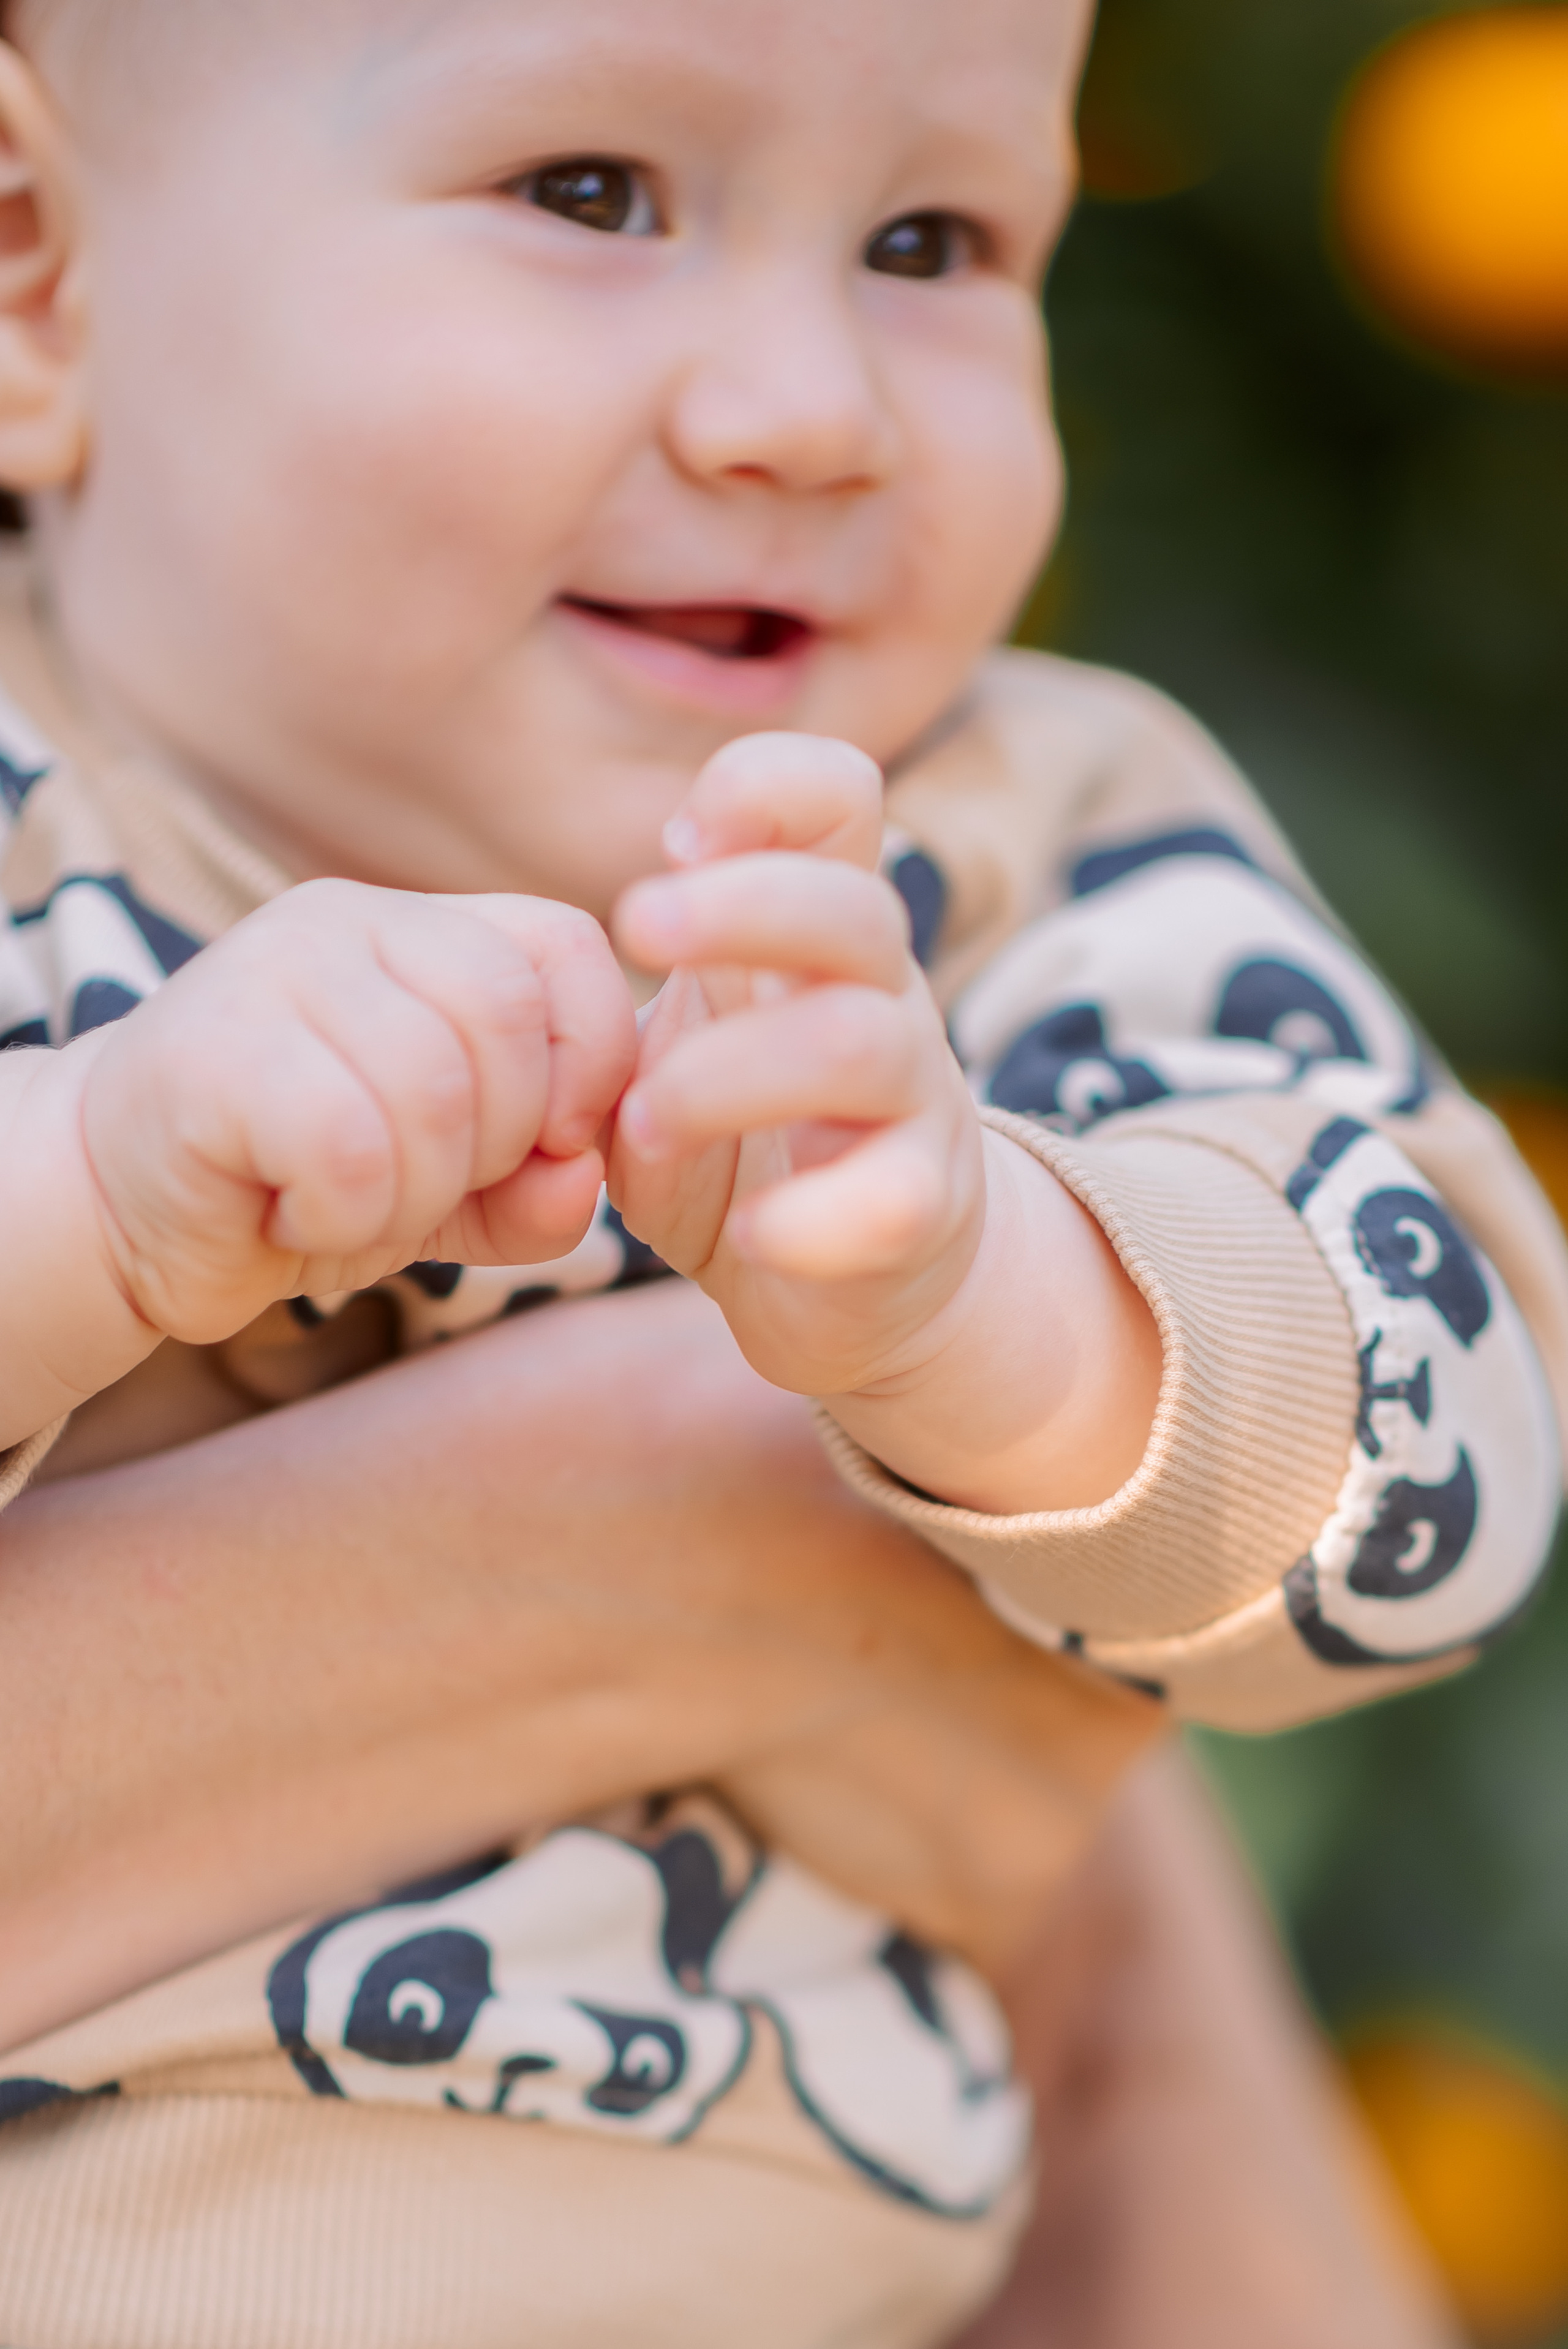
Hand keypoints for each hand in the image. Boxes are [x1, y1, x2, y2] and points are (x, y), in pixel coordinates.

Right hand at [75, 879, 635, 1346]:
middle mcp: (346, 921)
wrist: (120, 1213)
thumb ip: (535, 1188)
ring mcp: (272, 971)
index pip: (565, 945)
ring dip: (412, 1194)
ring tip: (347, 1204)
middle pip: (506, 1017)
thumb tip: (582, 1175)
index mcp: (418, 928)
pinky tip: (292, 1213)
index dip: (591, 1057)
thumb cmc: (298, 1186)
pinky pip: (350, 1148)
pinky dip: (344, 1216)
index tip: (549, 1142)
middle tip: (419, 1186)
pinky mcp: (216, 1050)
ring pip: (433, 1091)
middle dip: (499, 1143)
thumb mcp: (448, 1191)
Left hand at [610, 733, 1160, 1513]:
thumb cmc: (730, 1140)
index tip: (673, 845)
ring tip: (644, 1123)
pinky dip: (811, 1219)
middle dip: (738, 903)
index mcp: (813, 931)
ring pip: (862, 1042)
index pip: (838, 794)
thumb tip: (528, 983)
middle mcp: (882, 996)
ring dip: (731, 1073)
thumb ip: (596, 1004)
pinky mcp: (922, 1212)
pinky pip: (894, 1199)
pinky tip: (748, 1237)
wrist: (843, 1280)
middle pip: (854, 906)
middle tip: (633, 927)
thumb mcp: (657, 1049)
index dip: (765, 787)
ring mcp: (915, 1104)